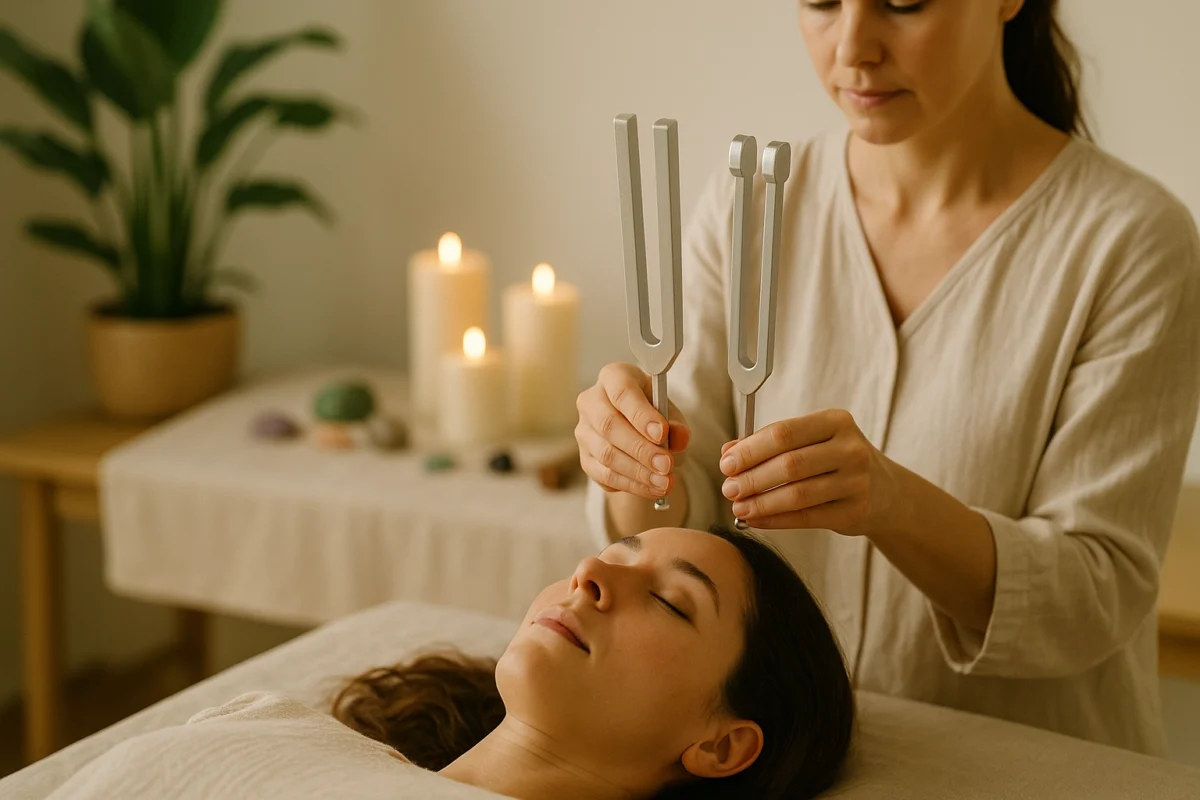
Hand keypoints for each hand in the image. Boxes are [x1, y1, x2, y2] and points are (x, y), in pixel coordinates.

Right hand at [576, 363, 690, 499]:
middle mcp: (591, 401)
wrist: (638, 430)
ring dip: (638, 472)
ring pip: (606, 454)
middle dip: (641, 449)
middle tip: (666, 465)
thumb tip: (678, 438)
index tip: (662, 433)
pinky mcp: (584, 458)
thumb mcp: (670, 412)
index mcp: (613, 377)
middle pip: (609, 425)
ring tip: (665, 482)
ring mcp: (584, 431)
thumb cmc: (653, 413)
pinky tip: (652, 488)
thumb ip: (676, 424)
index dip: (640, 414)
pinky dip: (631, 485)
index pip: (621, 391)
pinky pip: (604, 475)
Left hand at [718, 408, 898, 533]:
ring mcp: (856, 482)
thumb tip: (728, 452)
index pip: (784, 433)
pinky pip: (807, 518)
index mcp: (836, 421)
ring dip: (761, 503)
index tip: (726, 464)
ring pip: (797, 494)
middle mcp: (851, 449)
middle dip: (752, 478)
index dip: (750, 450)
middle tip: (728, 489)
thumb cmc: (835, 460)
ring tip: (738, 507)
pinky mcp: (855, 512)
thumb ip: (769, 443)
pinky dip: (776, 520)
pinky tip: (756, 520)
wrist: (885, 491)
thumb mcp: (811, 441)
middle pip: (789, 464)